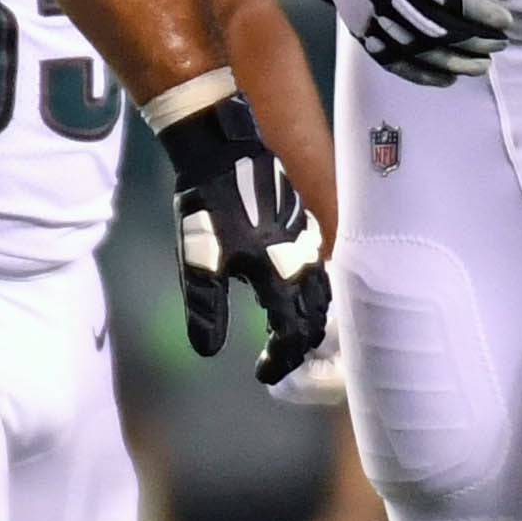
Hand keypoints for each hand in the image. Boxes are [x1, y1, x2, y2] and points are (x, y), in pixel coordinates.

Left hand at [160, 92, 332, 387]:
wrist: (221, 147)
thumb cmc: (207, 203)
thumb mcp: (199, 259)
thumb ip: (207, 306)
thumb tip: (206, 351)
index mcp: (280, 273)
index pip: (292, 332)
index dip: (281, 359)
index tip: (264, 374)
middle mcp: (302, 259)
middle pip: (314, 314)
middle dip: (300, 342)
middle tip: (280, 358)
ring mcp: (306, 238)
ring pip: (321, 288)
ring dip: (310, 316)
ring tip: (293, 331)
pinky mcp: (302, 221)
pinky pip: (318, 265)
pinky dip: (313, 288)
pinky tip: (297, 287)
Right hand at [288, 0, 511, 84]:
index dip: (481, 13)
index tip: (505, 20)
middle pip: (437, 27)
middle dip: (474, 40)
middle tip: (500, 44)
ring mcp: (369, 14)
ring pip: (417, 49)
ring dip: (454, 62)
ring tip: (482, 66)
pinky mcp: (359, 28)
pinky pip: (391, 60)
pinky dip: (421, 74)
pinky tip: (447, 79)